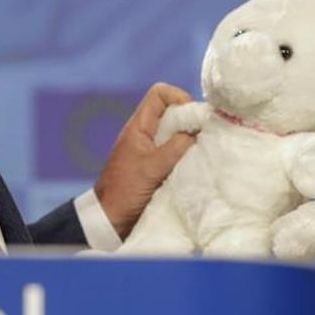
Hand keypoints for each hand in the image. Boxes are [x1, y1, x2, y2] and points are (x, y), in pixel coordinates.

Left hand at [94, 83, 195, 237]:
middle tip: (205, 136)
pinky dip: (188, 155)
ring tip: (203, 151)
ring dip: (191, 140)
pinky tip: (196, 165)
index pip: (159, 94)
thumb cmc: (125, 191)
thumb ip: (176, 147)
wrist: (109, 220)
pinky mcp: (157, 166)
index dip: (179, 97)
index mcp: (139, 126)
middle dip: (191, 120)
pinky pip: (177, 151)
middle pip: (173, 112)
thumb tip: (199, 131)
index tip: (193, 117)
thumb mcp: (152, 167)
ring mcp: (152, 150)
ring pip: (177, 133)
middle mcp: (146, 133)